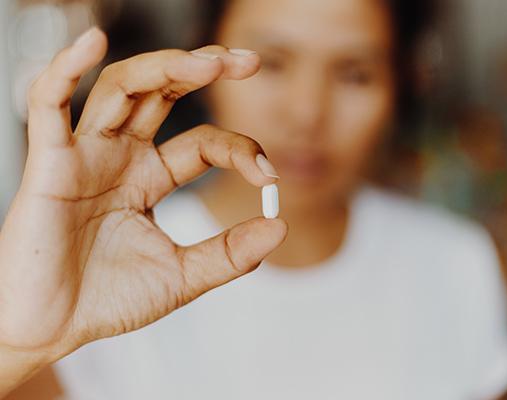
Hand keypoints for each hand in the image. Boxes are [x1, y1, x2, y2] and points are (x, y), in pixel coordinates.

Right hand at [0, 28, 286, 393]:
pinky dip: (65, 71)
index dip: (240, 150)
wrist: (52, 329)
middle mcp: (120, 157)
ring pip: (121, 89)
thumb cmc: (109, 300)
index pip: (203, 143)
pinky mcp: (47, 164)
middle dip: (203, 70)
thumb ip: (229, 254)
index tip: (269, 175)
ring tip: (208, 63)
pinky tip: (92, 43)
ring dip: (163, 67)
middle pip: (162, 94)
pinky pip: (48, 105)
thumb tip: (280, 226)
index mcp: (150, 178)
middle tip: (247, 61)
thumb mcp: (182, 276)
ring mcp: (85, 155)